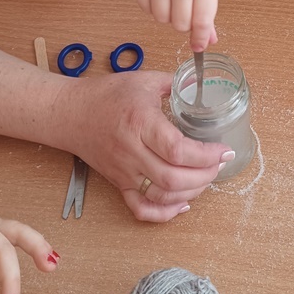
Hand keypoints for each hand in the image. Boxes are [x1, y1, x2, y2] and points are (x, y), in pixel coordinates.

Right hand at [62, 70, 233, 221]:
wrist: (70, 113)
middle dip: (205, 176)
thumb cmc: (106, 94)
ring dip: (191, 193)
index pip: (178, 150)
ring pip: (161, 196)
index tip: (223, 150)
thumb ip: (176, 83)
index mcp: (141, 123)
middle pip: (173, 179)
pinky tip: (182, 204)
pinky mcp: (118, 183)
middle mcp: (132, 151)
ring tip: (207, 178)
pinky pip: (140, 208)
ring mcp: (124, 171)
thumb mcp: (144, 80)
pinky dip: (164, 213)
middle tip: (220, 164)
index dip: (206, 155)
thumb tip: (202, 84)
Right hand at [131, 0, 219, 50]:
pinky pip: (146, 8)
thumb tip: (207, 40)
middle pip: (180, 23)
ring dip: (167, 15)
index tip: (199, 47)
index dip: (200, 37)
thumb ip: (208, 9)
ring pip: (161, 19)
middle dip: (184, 23)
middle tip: (185, 7)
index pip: (202, 19)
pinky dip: (153, 6)